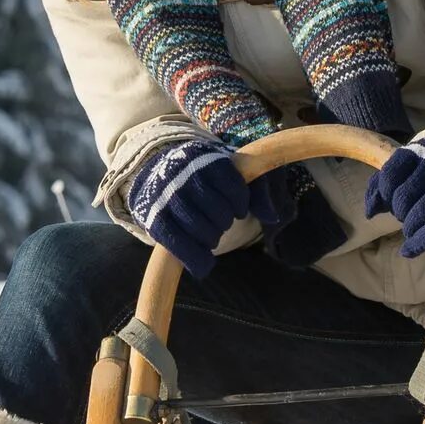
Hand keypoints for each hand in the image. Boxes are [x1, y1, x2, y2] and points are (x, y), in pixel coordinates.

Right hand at [126, 137, 247, 275]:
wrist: (162, 171)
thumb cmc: (207, 175)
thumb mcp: (236, 172)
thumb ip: (259, 189)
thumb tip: (272, 217)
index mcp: (206, 158)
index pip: (233, 187)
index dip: (240, 203)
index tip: (238, 208)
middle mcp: (183, 174)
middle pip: (218, 211)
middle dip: (224, 221)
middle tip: (220, 221)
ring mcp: (165, 196)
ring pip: (198, 228)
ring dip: (211, 239)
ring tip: (210, 236)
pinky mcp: (152, 218)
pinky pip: (176, 244)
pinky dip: (194, 258)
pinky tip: (204, 265)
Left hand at [364, 137, 424, 258]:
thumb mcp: (408, 169)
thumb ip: (382, 184)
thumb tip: (369, 212)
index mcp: (421, 151)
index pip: (389, 176)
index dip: (385, 194)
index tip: (390, 200)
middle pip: (403, 198)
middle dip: (399, 212)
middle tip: (406, 214)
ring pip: (419, 215)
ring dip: (409, 229)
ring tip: (411, 229)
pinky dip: (418, 244)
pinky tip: (408, 250)